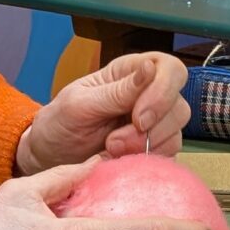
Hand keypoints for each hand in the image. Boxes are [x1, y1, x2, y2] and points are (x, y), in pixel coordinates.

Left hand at [17, 53, 189, 171]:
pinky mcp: (153, 150)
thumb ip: (116, 91)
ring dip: (146, 148)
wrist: (50, 158)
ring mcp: (154, 125)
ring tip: (111, 151)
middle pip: (179, 105)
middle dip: (151, 129)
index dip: (163, 92)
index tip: (138, 118)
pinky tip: (121, 162)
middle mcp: (148, 95)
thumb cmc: (60, 124)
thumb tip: (149, 68)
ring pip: (177, 133)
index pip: (170, 69)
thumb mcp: (79, 104)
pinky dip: (147, 162)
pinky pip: (168, 156)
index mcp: (130, 73)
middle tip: (114, 143)